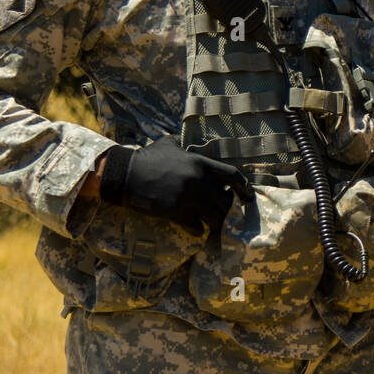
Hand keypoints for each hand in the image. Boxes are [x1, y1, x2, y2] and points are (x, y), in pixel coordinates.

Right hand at [99, 135, 252, 236]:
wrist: (125, 175)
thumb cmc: (146, 158)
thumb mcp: (169, 144)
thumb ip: (184, 145)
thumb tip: (188, 143)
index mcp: (201, 163)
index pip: (233, 176)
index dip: (243, 187)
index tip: (248, 197)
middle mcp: (199, 181)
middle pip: (226, 200)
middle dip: (227, 208)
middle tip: (223, 212)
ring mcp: (189, 198)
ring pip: (215, 217)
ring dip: (215, 222)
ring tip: (213, 225)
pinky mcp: (177, 213)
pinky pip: (197, 227)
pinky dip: (199, 230)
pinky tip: (196, 230)